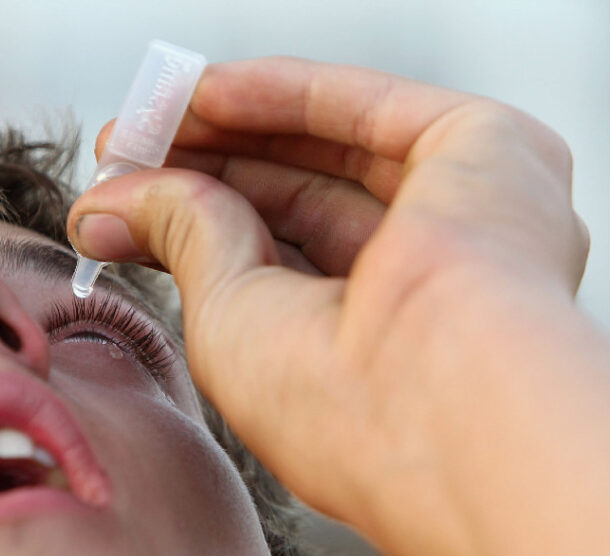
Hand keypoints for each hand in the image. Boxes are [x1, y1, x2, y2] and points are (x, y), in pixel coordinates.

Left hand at [69, 57, 586, 555]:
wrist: (446, 404)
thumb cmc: (343, 407)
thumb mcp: (230, 318)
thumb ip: (186, 240)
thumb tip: (114, 205)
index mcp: (392, 341)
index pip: (286, 258)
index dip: (201, 223)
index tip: (120, 202)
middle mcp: (446, 277)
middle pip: (309, 195)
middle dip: (211, 168)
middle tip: (124, 149)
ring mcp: (475, 210)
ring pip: (338, 145)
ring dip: (238, 125)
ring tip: (149, 116)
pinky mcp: (494, 151)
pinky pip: (368, 107)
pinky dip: (282, 93)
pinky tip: (205, 94)